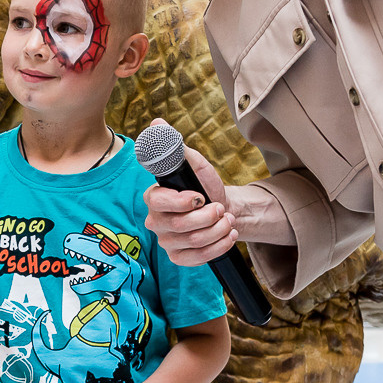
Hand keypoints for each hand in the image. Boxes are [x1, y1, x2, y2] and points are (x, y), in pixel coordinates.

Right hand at [145, 145, 236, 266]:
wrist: (224, 210)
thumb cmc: (206, 187)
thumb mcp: (195, 164)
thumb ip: (176, 148)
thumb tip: (157, 123)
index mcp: (154, 197)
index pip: (159, 201)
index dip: (182, 202)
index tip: (200, 197)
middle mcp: (155, 221)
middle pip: (180, 225)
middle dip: (209, 216)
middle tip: (220, 208)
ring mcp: (166, 242)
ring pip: (194, 241)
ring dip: (219, 229)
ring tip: (227, 220)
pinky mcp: (179, 258)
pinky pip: (199, 258)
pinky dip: (220, 245)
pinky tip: (227, 235)